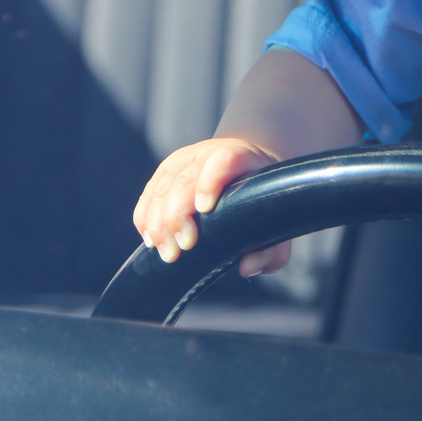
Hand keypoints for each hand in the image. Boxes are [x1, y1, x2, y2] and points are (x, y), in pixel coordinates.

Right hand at [132, 137, 291, 276]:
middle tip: (182, 248)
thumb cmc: (263, 202)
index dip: (210, 182)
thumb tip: (245, 266)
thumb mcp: (276, 225)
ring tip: (166, 251)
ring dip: (158, 222)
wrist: (248, 165)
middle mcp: (209, 153)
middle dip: (177, 216)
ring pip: (162, 188)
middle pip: (184, 180)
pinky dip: (145, 217)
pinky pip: (149, 194)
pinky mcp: (166, 170)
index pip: (224, 161)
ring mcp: (184, 160)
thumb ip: (270, 251)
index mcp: (241, 158)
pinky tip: (150, 238)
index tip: (204, 209)